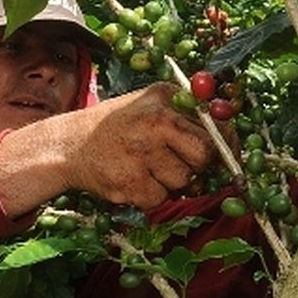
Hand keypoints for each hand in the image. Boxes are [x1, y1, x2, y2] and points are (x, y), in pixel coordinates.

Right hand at [0, 82, 234, 214]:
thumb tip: (229, 138)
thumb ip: (188, 114)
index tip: (228, 158)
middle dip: (198, 167)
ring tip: (146, 168)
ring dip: (170, 183)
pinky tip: (132, 179)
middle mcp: (155, 121)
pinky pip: (159, 199)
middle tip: (181, 165)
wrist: (68, 144)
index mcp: (166, 98)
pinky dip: (150, 196)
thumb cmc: (120, 126)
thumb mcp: (152, 104)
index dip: (226, 147)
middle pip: (204, 156)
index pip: (215, 126)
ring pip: (183, 181)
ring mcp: (141, 152)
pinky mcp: (129, 182)